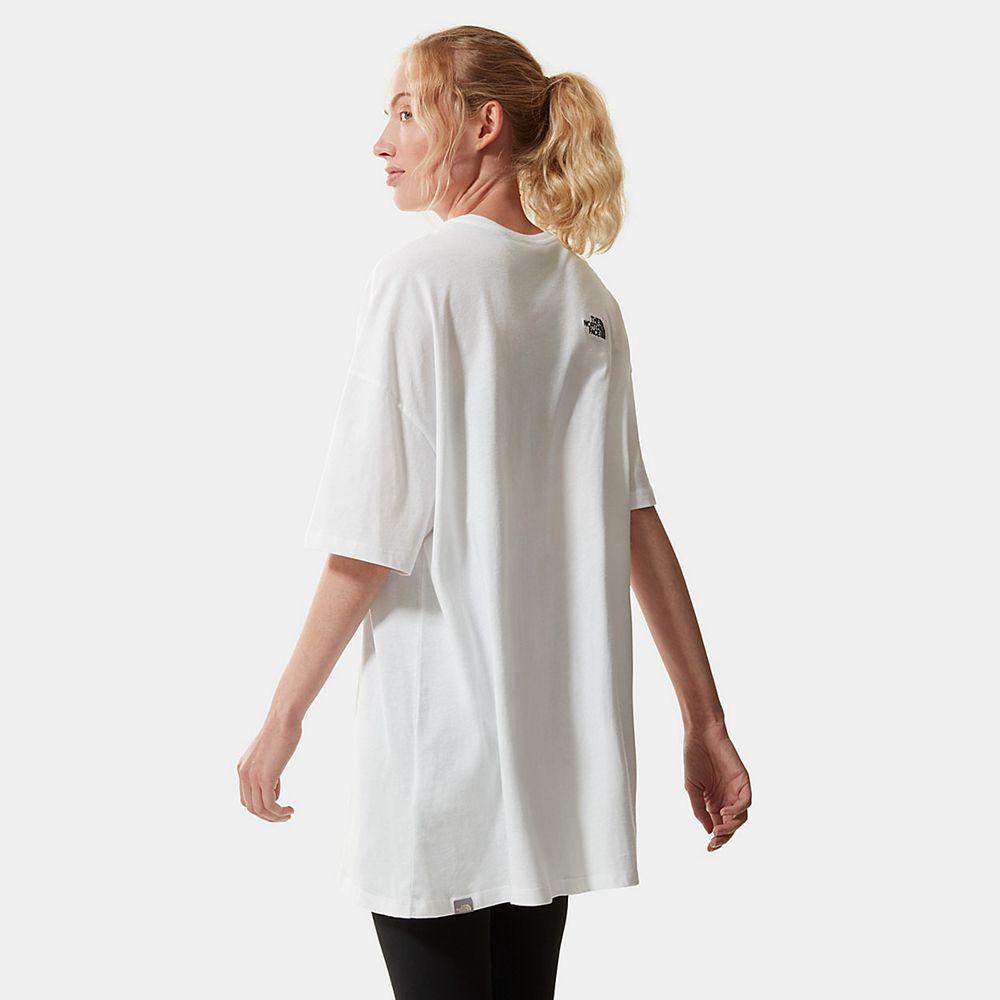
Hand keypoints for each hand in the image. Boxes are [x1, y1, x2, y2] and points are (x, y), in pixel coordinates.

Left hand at [237, 716, 300, 822]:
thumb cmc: (282, 732)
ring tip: (289, 814)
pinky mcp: (264, 777)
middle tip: (284, 815)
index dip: (261, 807)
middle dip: (268, 816)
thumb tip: (273, 789)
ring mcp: (252, 776)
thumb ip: (268, 770)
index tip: (278, 805)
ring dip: (275, 817)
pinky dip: (280, 812)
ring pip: (260, 810)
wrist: (284, 719)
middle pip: (251, 807)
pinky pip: (270, 805)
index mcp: (242, 768)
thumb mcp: (270, 754)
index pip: (246, 798)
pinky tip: (290, 809)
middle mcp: (243, 774)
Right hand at [683, 722, 750, 850]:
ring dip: (732, 827)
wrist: (701, 735)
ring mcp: (736, 790)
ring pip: (741, 817)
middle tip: (715, 843)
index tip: (709, 848)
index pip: (719, 826)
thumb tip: (708, 831)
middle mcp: (726, 798)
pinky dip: (738, 810)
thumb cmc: (694, 758)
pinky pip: (746, 801)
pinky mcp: (743, 781)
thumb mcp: (691, 788)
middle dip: (724, 837)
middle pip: (731, 825)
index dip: (717, 839)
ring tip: (719, 830)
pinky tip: (725, 812)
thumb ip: (699, 809)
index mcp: (713, 801)